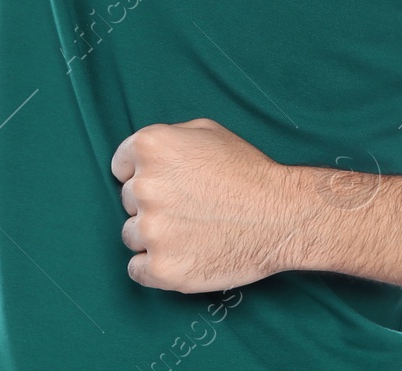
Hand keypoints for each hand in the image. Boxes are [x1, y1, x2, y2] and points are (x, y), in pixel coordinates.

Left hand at [111, 117, 305, 292]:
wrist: (280, 215)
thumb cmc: (247, 171)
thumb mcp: (205, 132)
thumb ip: (167, 141)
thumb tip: (143, 160)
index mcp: (151, 147)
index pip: (121, 166)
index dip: (143, 174)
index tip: (164, 184)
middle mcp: (145, 187)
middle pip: (129, 201)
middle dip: (153, 204)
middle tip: (187, 207)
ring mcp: (152, 231)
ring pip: (132, 235)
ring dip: (154, 236)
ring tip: (189, 231)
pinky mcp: (161, 269)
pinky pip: (137, 269)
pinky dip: (154, 267)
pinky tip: (180, 255)